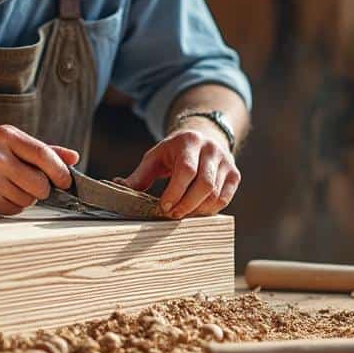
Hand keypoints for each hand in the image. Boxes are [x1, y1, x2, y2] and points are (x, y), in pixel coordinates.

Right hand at [0, 125, 77, 214]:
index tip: (66, 181)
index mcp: (6, 137)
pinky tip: (0, 193)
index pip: (44, 156)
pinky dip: (14, 205)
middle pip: (40, 184)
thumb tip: (73, 158)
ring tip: (10, 185)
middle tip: (32, 183)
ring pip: (29, 200)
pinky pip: (14, 210)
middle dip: (43, 188)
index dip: (60, 172)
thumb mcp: (10, 140)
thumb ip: (42, 150)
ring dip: (27, 197)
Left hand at [121, 129, 239, 218]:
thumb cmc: (174, 151)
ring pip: (215, 194)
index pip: (187, 170)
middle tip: (171, 215)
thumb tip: (119, 187)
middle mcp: (211, 150)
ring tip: (181, 214)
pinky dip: (209, 210)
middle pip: (204, 184)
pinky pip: (224, 199)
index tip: (164, 207)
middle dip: (186, 205)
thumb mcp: (155, 157)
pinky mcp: (234, 174)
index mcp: (189, 142)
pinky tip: (195, 211)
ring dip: (196, 210)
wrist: (203, 136)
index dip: (176, 192)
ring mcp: (226, 162)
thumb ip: (139, 175)